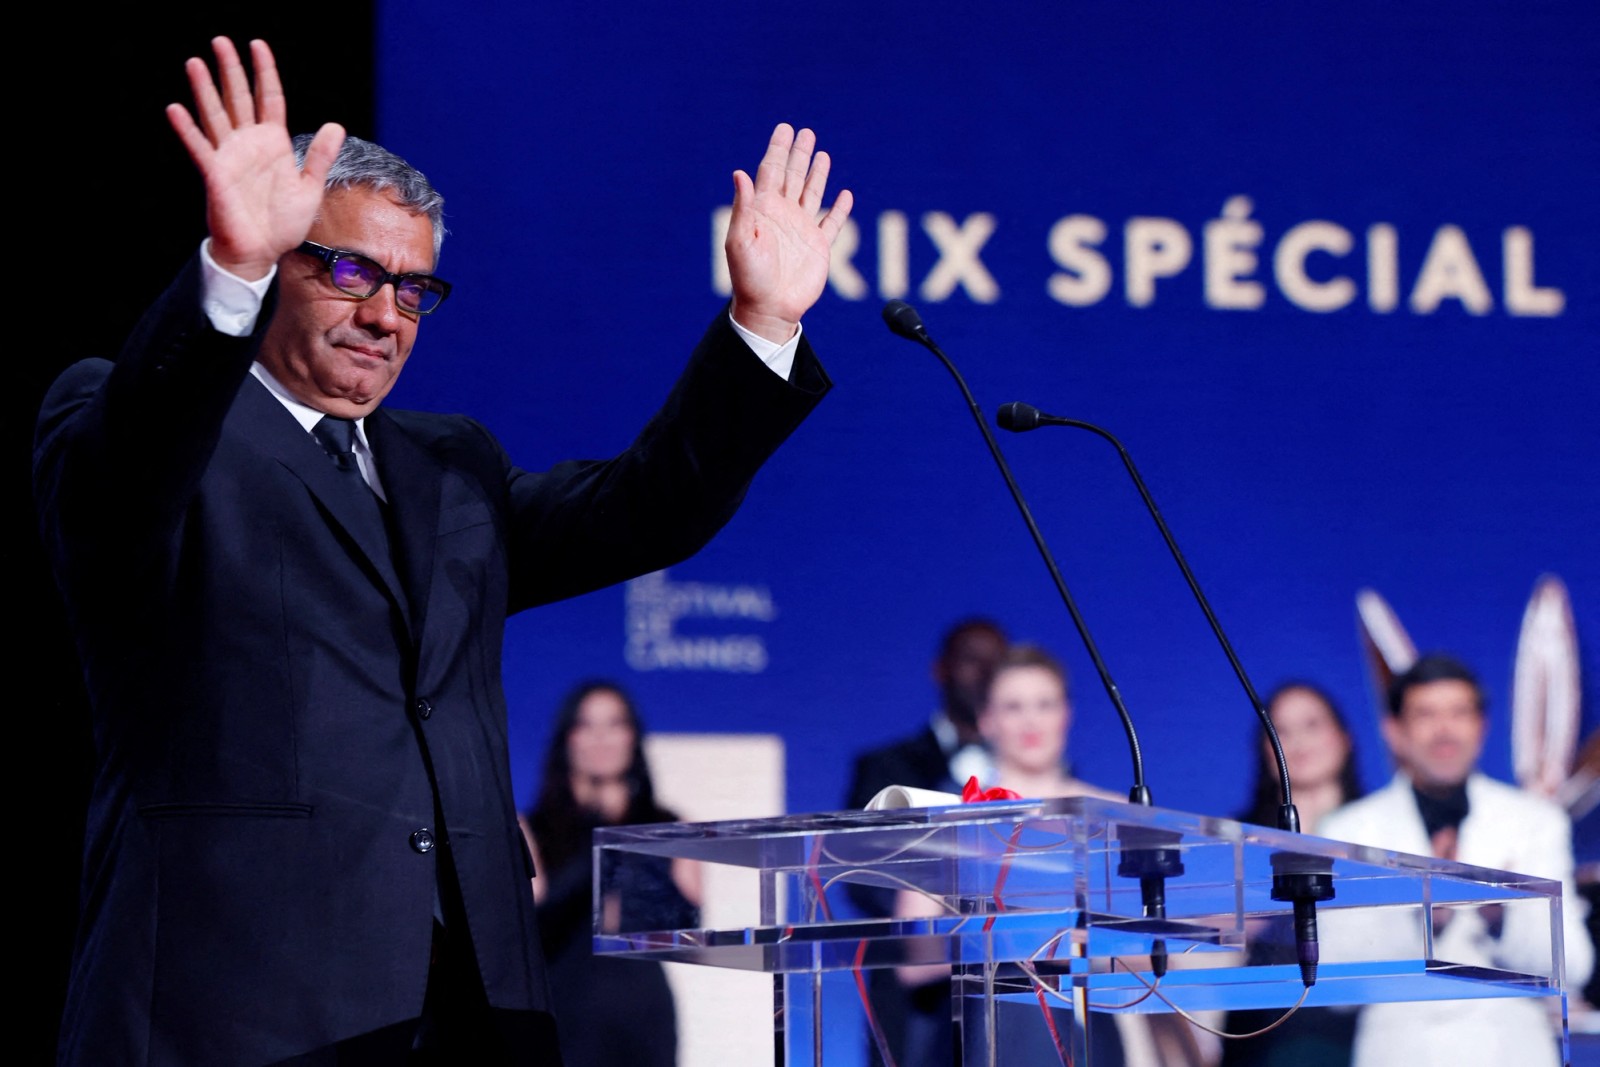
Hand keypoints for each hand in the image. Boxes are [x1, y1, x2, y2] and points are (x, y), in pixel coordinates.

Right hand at [165, 38, 344, 279]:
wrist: (263, 251)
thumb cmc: (284, 223)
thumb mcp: (310, 187)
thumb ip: (321, 156)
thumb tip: (335, 124)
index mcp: (273, 143)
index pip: (269, 99)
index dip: (264, 72)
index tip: (258, 45)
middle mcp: (249, 144)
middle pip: (238, 98)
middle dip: (230, 70)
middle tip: (220, 40)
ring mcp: (230, 156)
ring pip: (215, 115)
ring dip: (204, 89)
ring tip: (195, 62)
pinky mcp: (216, 174)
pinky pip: (200, 147)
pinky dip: (188, 129)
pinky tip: (175, 109)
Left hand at [726, 124, 853, 343]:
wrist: (768, 308)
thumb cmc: (749, 278)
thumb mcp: (739, 241)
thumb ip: (743, 207)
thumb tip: (740, 173)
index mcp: (763, 210)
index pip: (771, 171)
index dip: (778, 149)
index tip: (785, 129)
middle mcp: (783, 215)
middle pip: (793, 176)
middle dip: (799, 154)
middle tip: (805, 132)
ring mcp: (801, 230)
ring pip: (811, 193)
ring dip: (817, 173)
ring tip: (822, 153)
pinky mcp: (818, 247)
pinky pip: (831, 223)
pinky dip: (839, 209)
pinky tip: (845, 195)